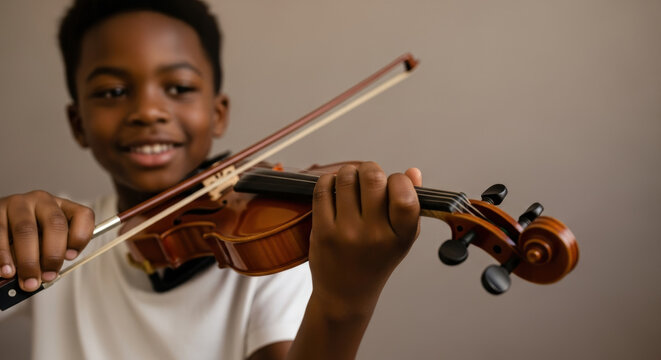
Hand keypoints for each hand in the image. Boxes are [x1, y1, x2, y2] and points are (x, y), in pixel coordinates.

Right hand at [0, 191, 94, 291]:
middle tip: (47, 276)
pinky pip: (0, 234)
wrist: (0, 223)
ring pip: (26, 230)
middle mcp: (42, 201)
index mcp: (62, 207)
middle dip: (53, 255)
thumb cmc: (30, 235)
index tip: (70, 257)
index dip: (80, 237)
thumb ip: (53, 251)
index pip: (83, 215)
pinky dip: (4, 256)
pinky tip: (7, 270)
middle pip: (55, 224)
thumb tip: (49, 275)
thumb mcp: (47, 239)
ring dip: (28, 260)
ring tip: (28, 279)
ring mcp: (18, 204)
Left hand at [308, 162, 420, 315]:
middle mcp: (374, 235)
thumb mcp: (402, 238)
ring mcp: (346, 233)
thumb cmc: (377, 261)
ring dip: (349, 172)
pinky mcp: (323, 231)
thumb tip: (412, 172)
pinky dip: (328, 180)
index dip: (399, 180)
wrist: (346, 294)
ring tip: (351, 182)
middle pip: (372, 177)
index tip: (393, 185)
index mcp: (400, 236)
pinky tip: (334, 187)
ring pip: (346, 178)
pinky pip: (323, 190)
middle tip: (368, 176)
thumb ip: (410, 205)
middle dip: (370, 169)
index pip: (404, 193)